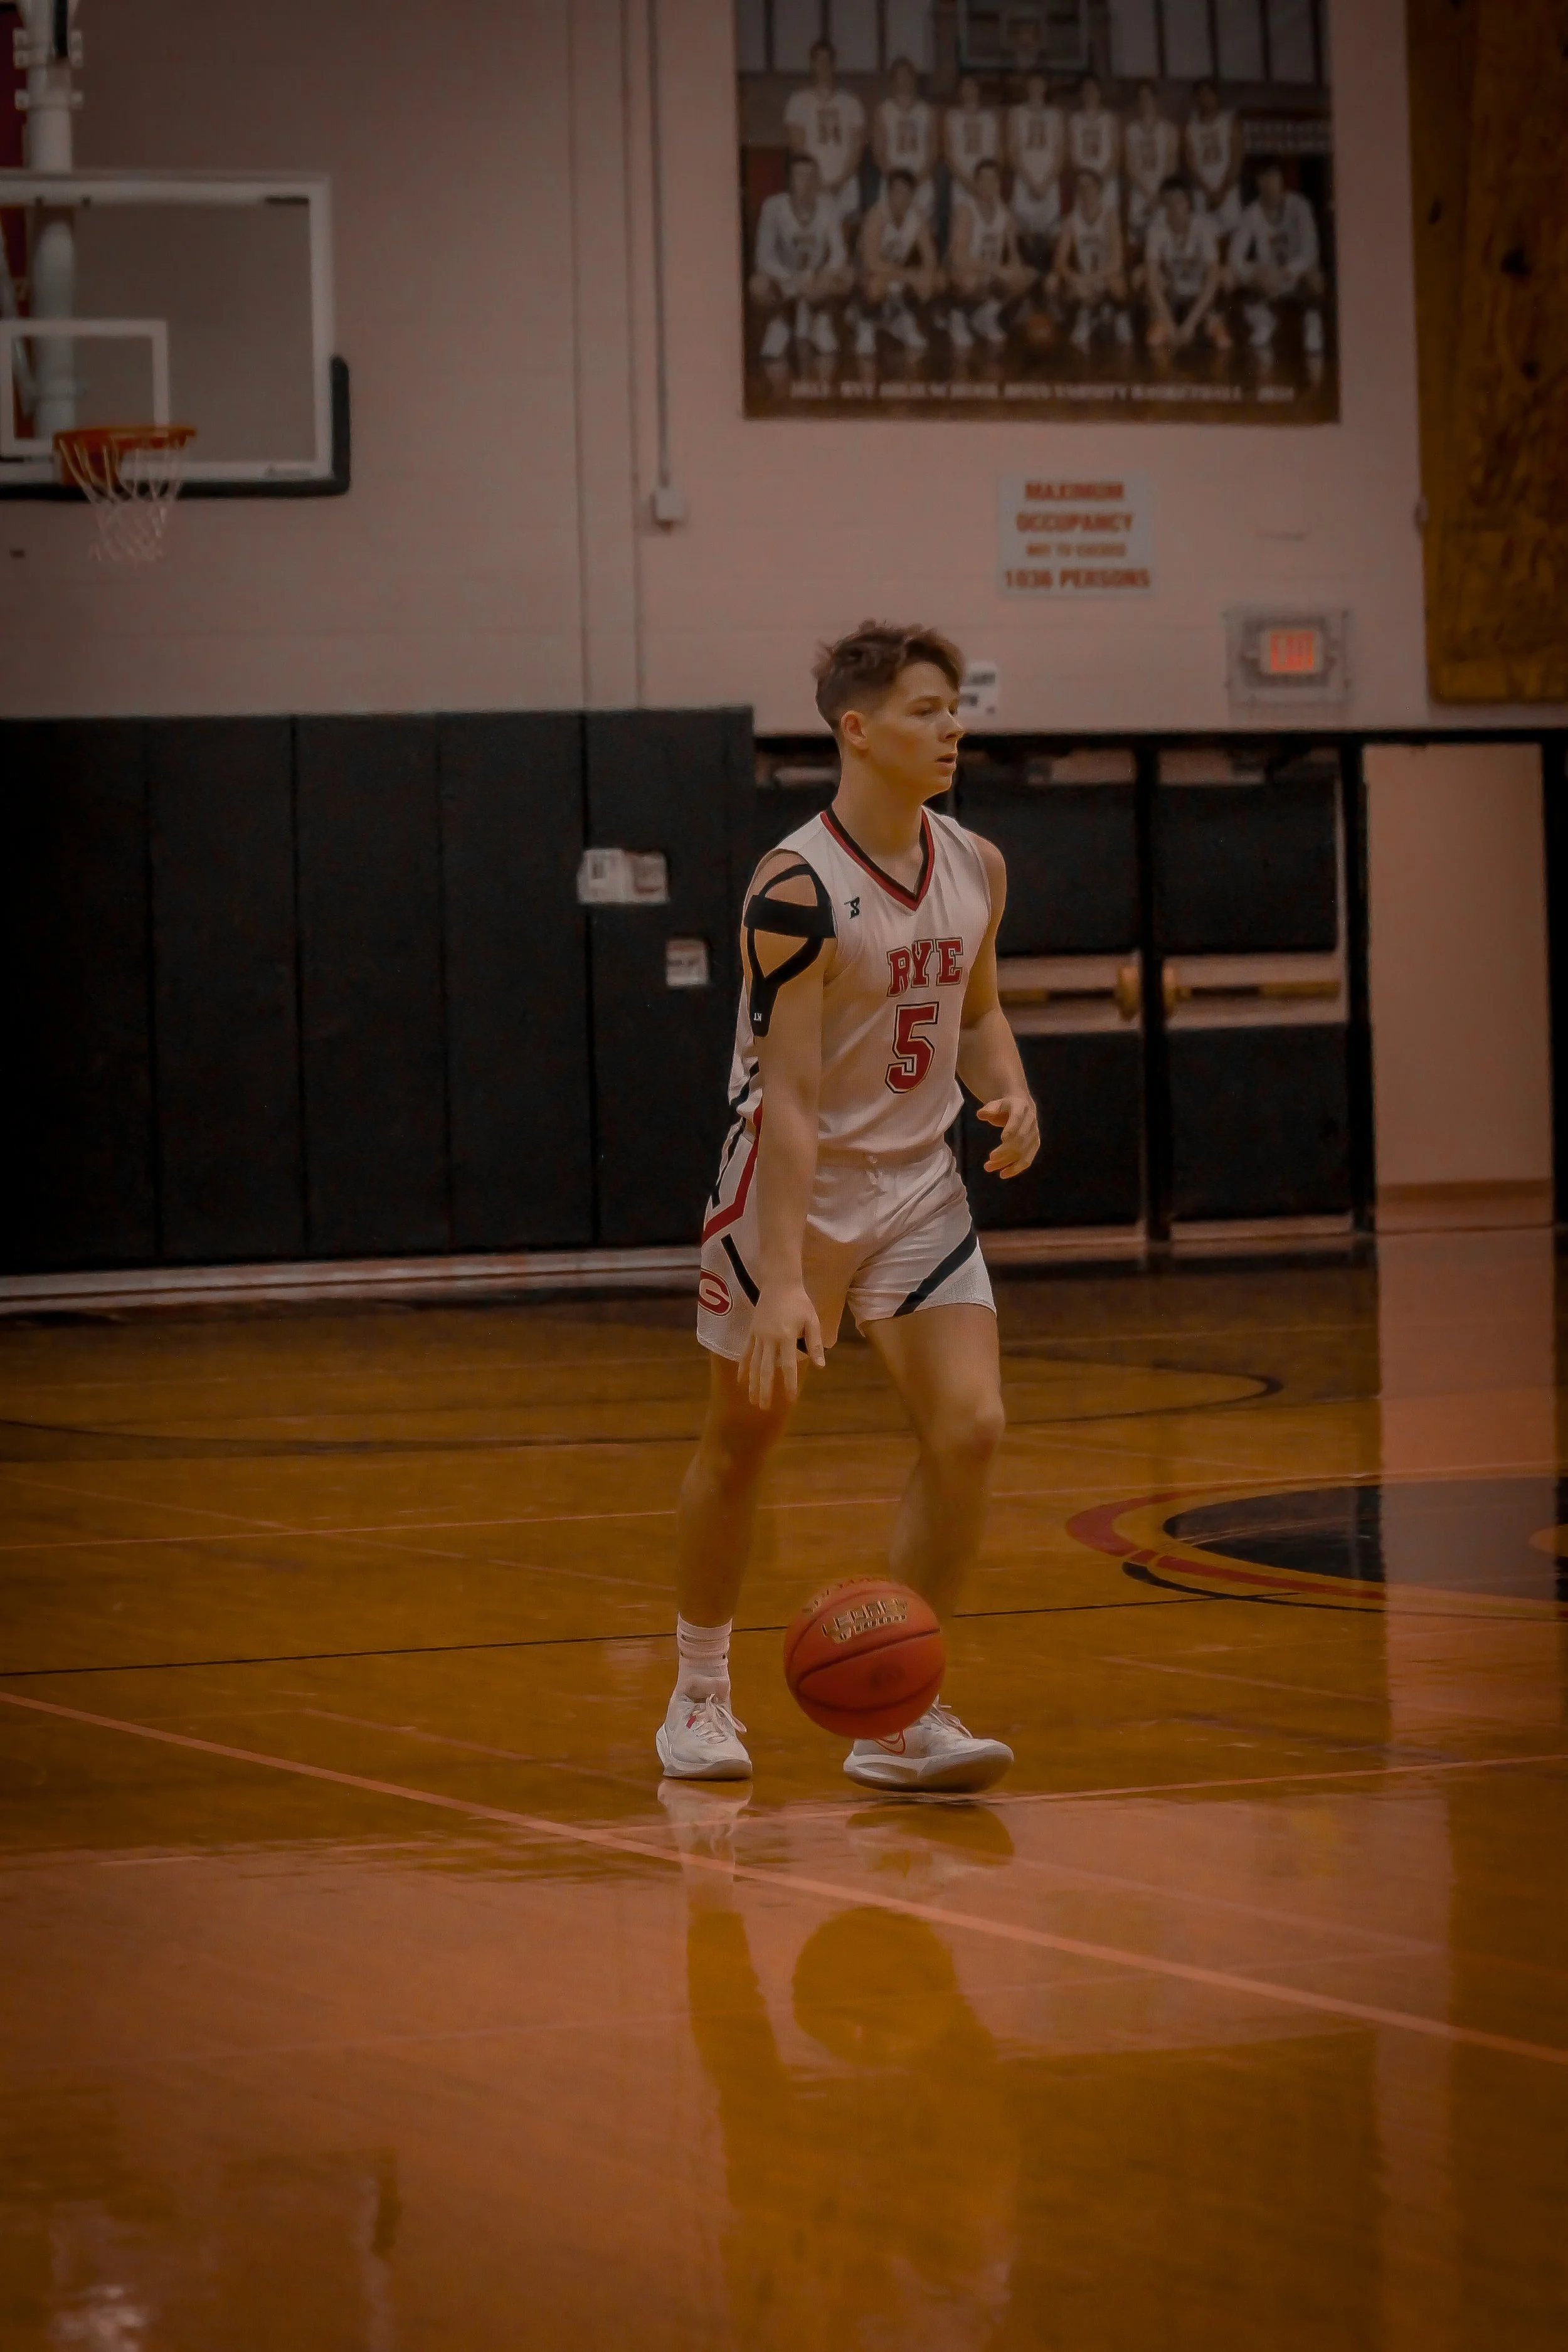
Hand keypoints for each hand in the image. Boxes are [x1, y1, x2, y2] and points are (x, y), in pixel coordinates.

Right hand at [740, 1281, 825, 1409]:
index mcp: (787, 1336)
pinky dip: (743, 1367)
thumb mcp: (812, 1321)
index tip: (790, 1400)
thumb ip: (814, 1344)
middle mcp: (770, 1338)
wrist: (779, 1283)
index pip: (789, 1366)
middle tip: (764, 1408)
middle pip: (766, 1369)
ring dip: (753, 1383)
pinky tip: (741, 1381)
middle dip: (765, 1390)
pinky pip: (745, 1352)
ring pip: (754, 1364)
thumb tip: (820, 1366)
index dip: (789, 1383)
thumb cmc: (800, 1302)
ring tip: (752, 1400)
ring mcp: (758, 1335)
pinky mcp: (751, 1332)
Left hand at [977, 1093, 1039, 1178]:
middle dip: (1006, 1150)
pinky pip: (1027, 1159)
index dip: (1012, 1129)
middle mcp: (1030, 1121)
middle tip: (990, 1158)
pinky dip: (1016, 1168)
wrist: (1022, 1106)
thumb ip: (988, 1110)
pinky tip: (1003, 1174)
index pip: (1018, 1119)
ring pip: (1022, 1151)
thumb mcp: (995, 1104)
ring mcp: (1034, 1133)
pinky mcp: (1034, 1144)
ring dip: (1006, 1161)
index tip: (1002, 1139)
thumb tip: (980, 1114)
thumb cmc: (1004, 1107)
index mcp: (1021, 1107)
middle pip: (1020, 1138)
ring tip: (988, 1167)